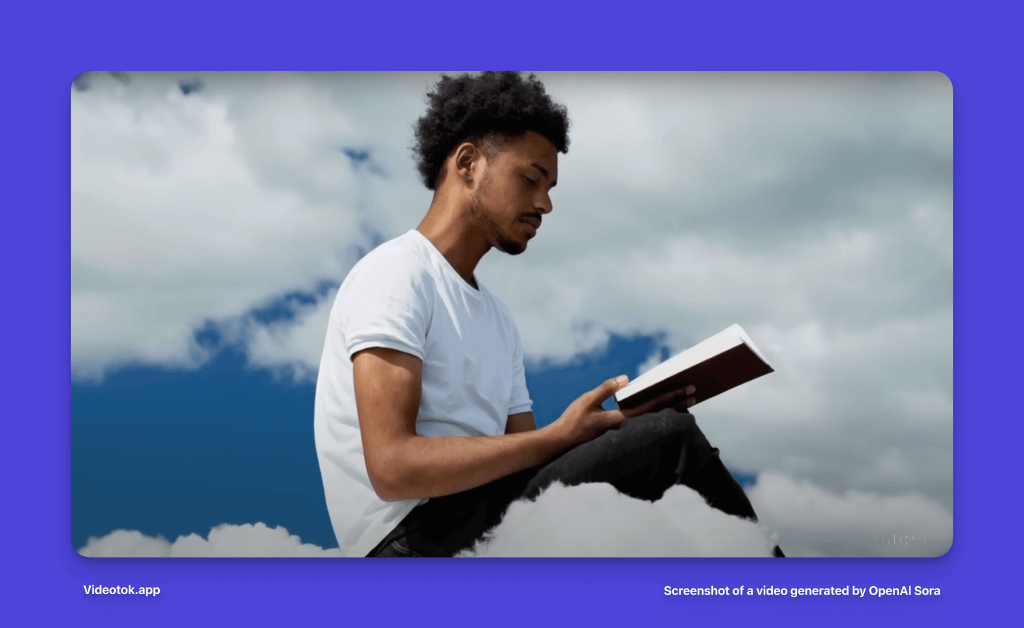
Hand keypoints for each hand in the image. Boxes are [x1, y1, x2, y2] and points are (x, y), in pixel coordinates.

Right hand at [549, 376, 696, 446]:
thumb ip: (607, 389)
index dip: (670, 396)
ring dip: (668, 407)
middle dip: (676, 402)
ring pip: (652, 416)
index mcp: (621, 418)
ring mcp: (624, 428)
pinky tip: (661, 407)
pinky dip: (655, 411)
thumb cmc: (573, 420)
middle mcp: (626, 424)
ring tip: (685, 400)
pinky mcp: (619, 428)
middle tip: (695, 392)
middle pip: (657, 412)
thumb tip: (627, 379)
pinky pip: (643, 418)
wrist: (562, 442)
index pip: (652, 405)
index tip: (686, 389)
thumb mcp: (587, 400)